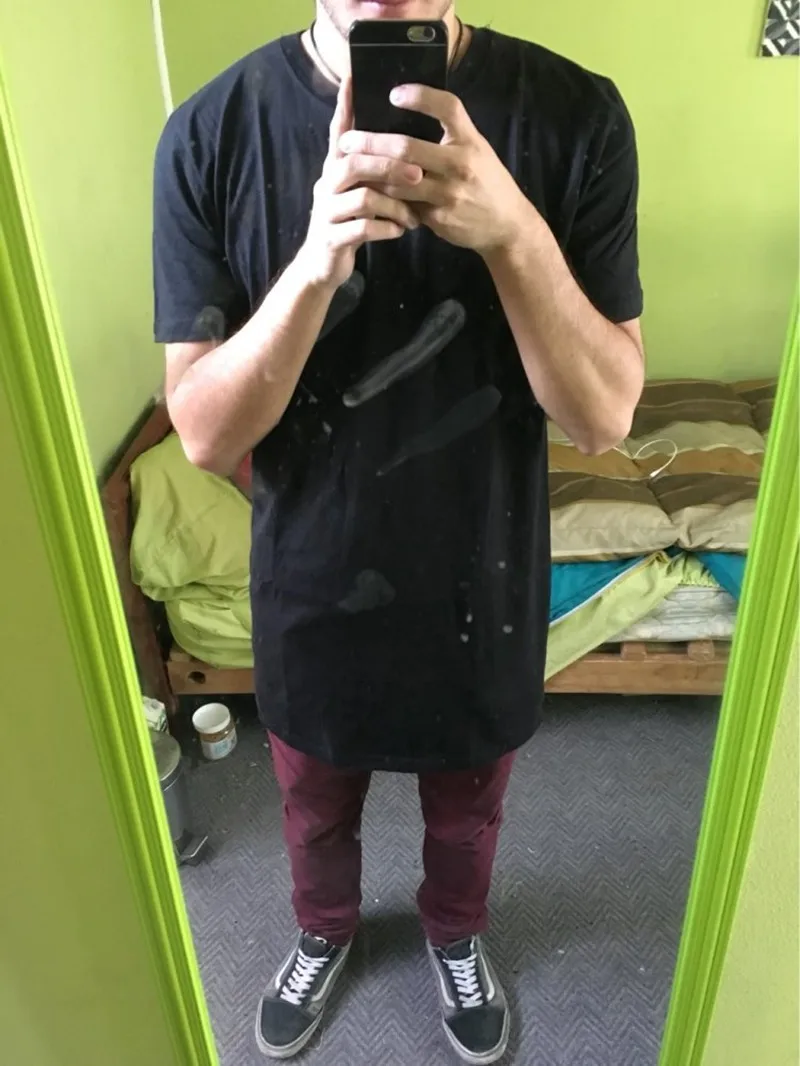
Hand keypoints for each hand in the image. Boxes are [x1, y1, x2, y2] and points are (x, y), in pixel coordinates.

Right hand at [296, 78, 423, 288]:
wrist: (323, 267)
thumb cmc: (350, 225)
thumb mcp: (359, 193)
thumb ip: (374, 172)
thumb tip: (406, 147)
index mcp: (335, 170)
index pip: (339, 132)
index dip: (344, 106)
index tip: (352, 78)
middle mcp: (326, 185)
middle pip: (356, 162)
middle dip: (390, 165)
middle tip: (418, 174)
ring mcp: (326, 211)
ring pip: (362, 197)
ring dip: (394, 205)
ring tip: (414, 216)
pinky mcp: (331, 238)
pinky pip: (362, 229)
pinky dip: (386, 229)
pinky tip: (400, 232)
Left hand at [338, 85, 530, 255]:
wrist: (506, 224)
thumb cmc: (485, 180)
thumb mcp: (476, 148)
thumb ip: (450, 130)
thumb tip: (409, 107)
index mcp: (470, 140)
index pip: (447, 107)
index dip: (421, 96)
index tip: (394, 93)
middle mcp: (460, 164)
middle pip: (408, 147)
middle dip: (371, 142)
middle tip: (347, 139)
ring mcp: (449, 194)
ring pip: (398, 181)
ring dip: (371, 172)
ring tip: (349, 165)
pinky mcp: (439, 218)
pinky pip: (404, 205)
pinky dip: (384, 197)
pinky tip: (367, 190)